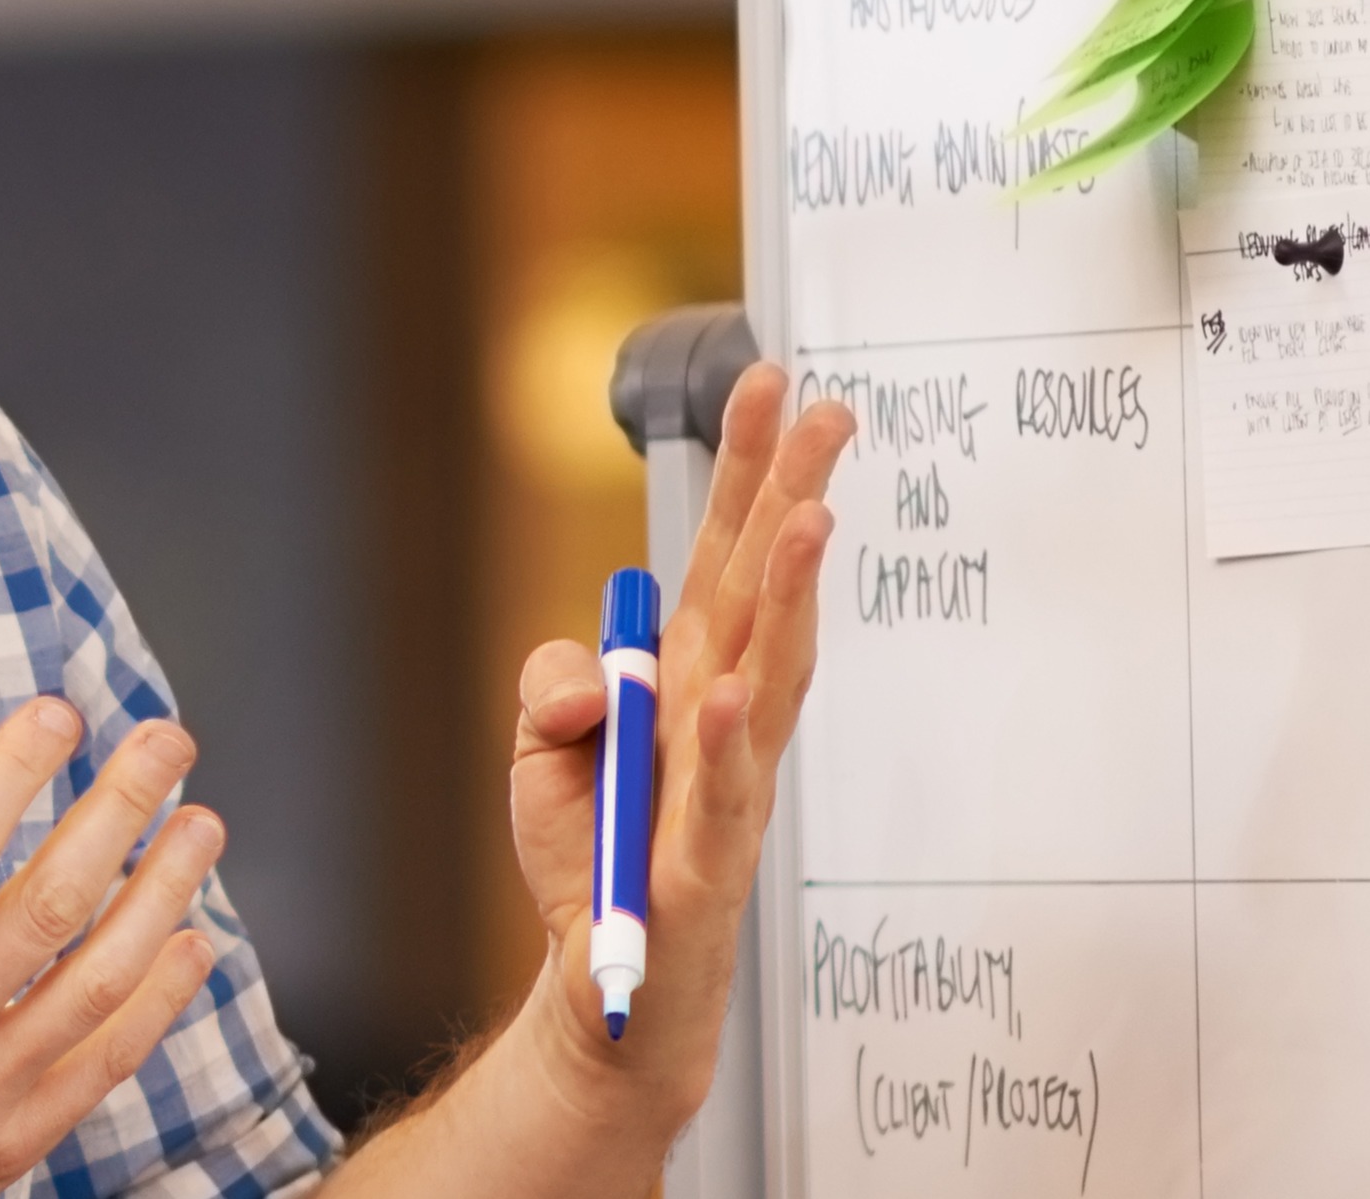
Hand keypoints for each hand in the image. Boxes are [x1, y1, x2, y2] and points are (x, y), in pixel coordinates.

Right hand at [0, 701, 229, 1198]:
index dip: (13, 772)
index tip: (56, 714)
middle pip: (51, 903)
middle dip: (121, 809)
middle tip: (166, 744)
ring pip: (100, 980)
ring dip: (163, 894)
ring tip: (201, 827)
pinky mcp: (7, 1143)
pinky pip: (105, 1064)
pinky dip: (159, 1002)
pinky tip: (189, 944)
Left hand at [485, 361, 855, 1135]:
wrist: (606, 986)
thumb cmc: (591, 863)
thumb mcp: (541, 752)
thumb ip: (553, 685)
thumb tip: (589, 675)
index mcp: (687, 677)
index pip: (723, 555)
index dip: (746, 471)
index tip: (772, 383)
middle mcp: (722, 717)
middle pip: (762, 593)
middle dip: (792, 498)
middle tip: (828, 412)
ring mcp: (726, 786)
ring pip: (769, 676)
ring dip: (788, 599)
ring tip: (805, 521)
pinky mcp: (708, 863)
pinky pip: (722, 794)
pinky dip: (725, 743)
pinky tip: (730, 692)